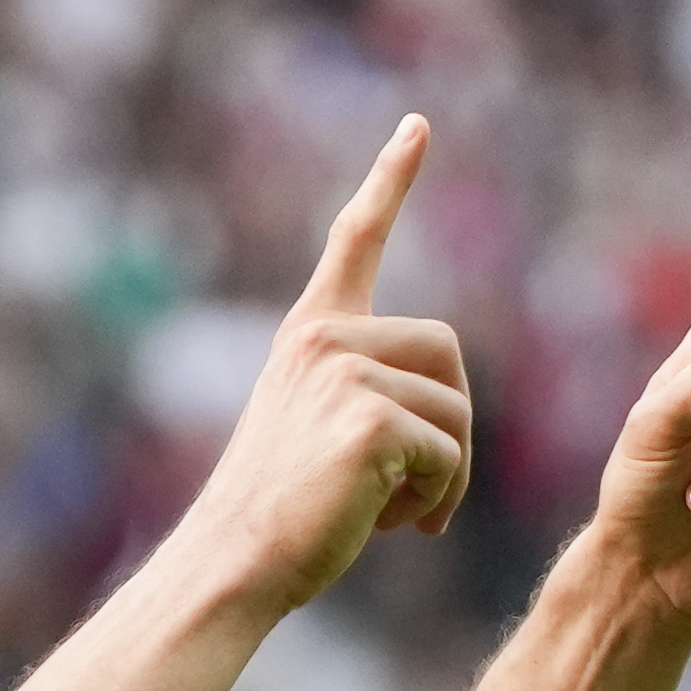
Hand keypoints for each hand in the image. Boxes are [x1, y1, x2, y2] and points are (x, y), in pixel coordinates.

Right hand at [179, 116, 475, 617]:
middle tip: (418, 492)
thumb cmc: (279, 519)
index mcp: (310, 334)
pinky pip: (449, 454)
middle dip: (450, 427)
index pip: (356, 239)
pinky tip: (391, 525)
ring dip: (446, 474)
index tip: (417, 126)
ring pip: (456, 410)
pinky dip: (437, 500)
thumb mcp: (318, 434)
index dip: (390, 179)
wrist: (234, 564)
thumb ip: (371, 400)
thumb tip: (448, 425)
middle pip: (448, 354)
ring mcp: (346, 372)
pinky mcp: (371, 418)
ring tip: (394, 513)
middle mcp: (325, 338)